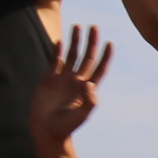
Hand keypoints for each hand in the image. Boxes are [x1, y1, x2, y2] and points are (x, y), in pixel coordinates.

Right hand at [34, 24, 113, 146]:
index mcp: (87, 89)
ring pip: (72, 55)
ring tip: (77, 26)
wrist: (47, 131)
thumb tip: (91, 85)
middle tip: (94, 26)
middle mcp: (77, 81)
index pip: (100, 68)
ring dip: (75, 41)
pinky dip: (58, 51)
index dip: (106, 56)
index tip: (110, 43)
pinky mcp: (49, 80)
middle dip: (91, 42)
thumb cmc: (66, 126)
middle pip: (87, 57)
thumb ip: (89, 102)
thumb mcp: (82, 116)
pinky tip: (60, 41)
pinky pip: (55, 61)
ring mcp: (63, 79)